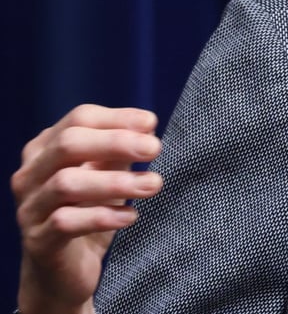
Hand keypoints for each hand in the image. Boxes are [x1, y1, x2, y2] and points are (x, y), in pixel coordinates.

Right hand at [12, 104, 163, 313]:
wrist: (64, 273)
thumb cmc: (88, 214)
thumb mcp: (106, 175)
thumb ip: (118, 151)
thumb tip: (147, 126)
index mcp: (45, 149)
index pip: (79, 119)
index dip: (117, 118)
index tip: (152, 124)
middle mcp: (30, 174)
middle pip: (68, 144)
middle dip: (116, 142)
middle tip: (155, 149)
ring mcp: (29, 208)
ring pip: (66, 183)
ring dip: (116, 181)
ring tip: (153, 184)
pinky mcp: (37, 241)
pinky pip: (65, 222)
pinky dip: (103, 216)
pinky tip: (131, 216)